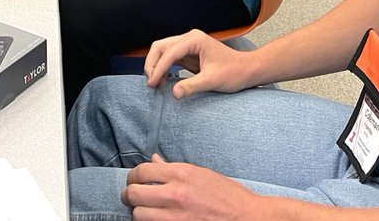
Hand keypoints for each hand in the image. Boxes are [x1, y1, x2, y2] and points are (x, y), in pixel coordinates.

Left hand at [122, 154, 262, 219]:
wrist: (249, 218)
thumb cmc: (228, 196)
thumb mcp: (202, 174)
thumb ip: (174, 169)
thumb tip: (155, 162)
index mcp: (181, 174)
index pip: (142, 171)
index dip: (133, 176)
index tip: (133, 180)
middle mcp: (176, 194)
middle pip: (135, 193)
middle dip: (129, 194)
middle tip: (130, 196)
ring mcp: (176, 216)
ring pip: (139, 215)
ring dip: (139, 212)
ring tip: (143, 211)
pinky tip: (155, 220)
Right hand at [142, 30, 257, 99]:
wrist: (246, 70)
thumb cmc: (234, 72)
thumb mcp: (212, 81)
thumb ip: (192, 86)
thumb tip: (174, 93)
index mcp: (194, 39)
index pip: (169, 52)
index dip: (158, 68)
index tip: (152, 83)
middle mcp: (188, 38)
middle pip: (161, 47)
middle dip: (153, 64)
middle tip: (151, 83)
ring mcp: (187, 45)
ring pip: (162, 51)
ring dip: (156, 66)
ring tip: (155, 83)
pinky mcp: (187, 54)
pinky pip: (169, 59)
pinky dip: (163, 69)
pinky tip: (162, 81)